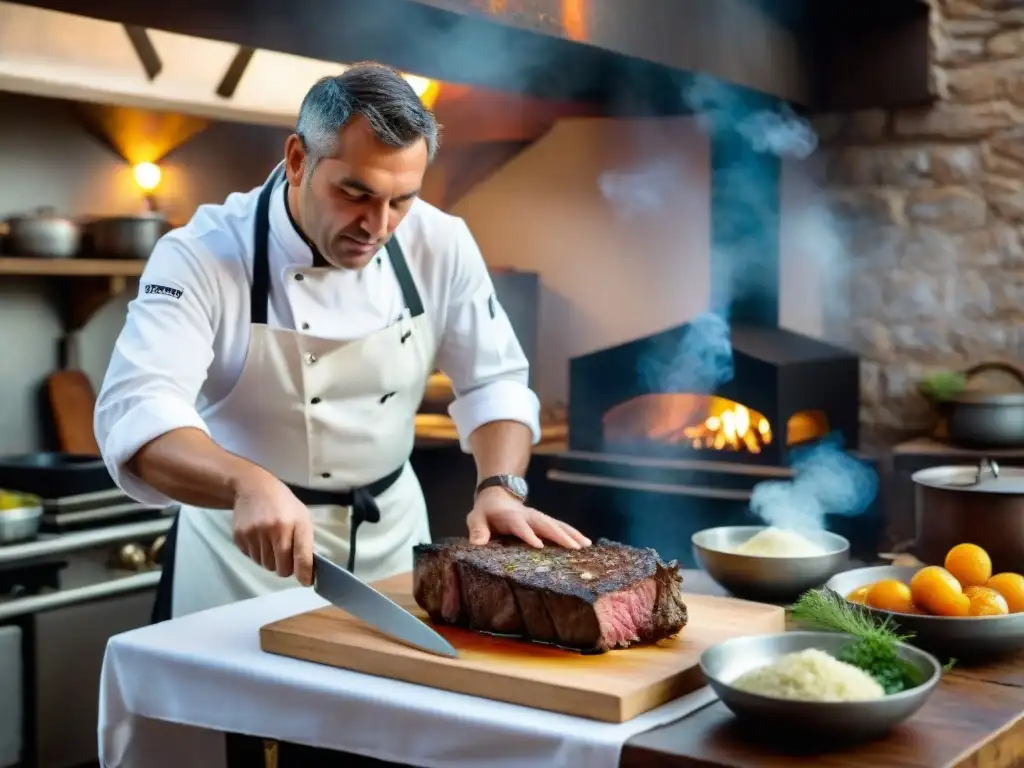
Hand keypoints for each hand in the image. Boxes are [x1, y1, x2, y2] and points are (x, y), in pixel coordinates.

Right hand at [232, 470, 314, 585]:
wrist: (253, 487)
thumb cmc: (283, 503)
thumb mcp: (301, 516)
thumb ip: (305, 542)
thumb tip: (307, 570)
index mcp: (295, 524)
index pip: (302, 557)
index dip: (304, 573)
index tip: (306, 580)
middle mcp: (275, 530)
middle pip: (281, 569)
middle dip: (285, 566)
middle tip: (285, 554)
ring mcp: (255, 534)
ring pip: (265, 565)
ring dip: (270, 559)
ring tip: (271, 540)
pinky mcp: (240, 537)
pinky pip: (252, 558)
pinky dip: (257, 553)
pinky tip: (259, 537)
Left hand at [466, 487, 590, 548]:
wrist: (497, 495)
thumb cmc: (486, 512)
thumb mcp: (476, 518)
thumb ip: (477, 530)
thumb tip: (477, 544)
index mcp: (510, 517)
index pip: (520, 525)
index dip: (528, 535)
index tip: (539, 546)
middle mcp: (528, 516)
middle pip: (545, 524)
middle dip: (559, 535)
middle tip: (574, 548)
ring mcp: (538, 517)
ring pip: (557, 524)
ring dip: (571, 534)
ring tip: (586, 545)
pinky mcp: (544, 521)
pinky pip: (560, 527)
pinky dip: (573, 533)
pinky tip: (586, 543)